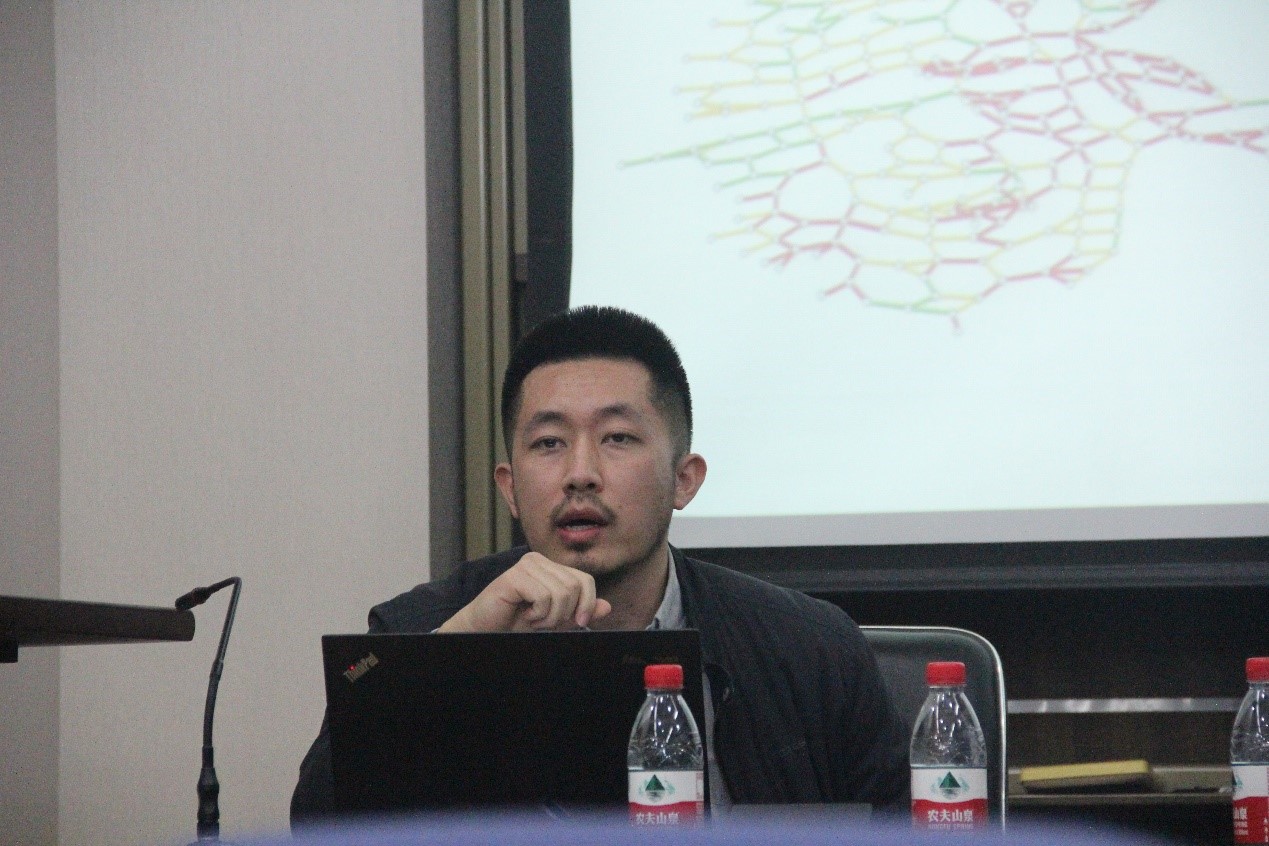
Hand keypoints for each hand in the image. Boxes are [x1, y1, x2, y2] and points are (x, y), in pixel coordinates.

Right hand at [435, 552, 612, 632]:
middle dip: (565, 613)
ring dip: (550, 617)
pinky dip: (539, 614)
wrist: (486, 628)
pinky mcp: (514, 576)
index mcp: (550, 566)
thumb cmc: (518, 621)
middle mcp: (538, 560)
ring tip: (534, 619)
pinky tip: (525, 615)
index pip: (585, 579)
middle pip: (575, 587)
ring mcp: (525, 565)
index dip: (587, 603)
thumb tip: (607, 607)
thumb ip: (579, 611)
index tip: (579, 623)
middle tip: (545, 621)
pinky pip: (544, 597)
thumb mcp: (556, 618)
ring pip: (561, 593)